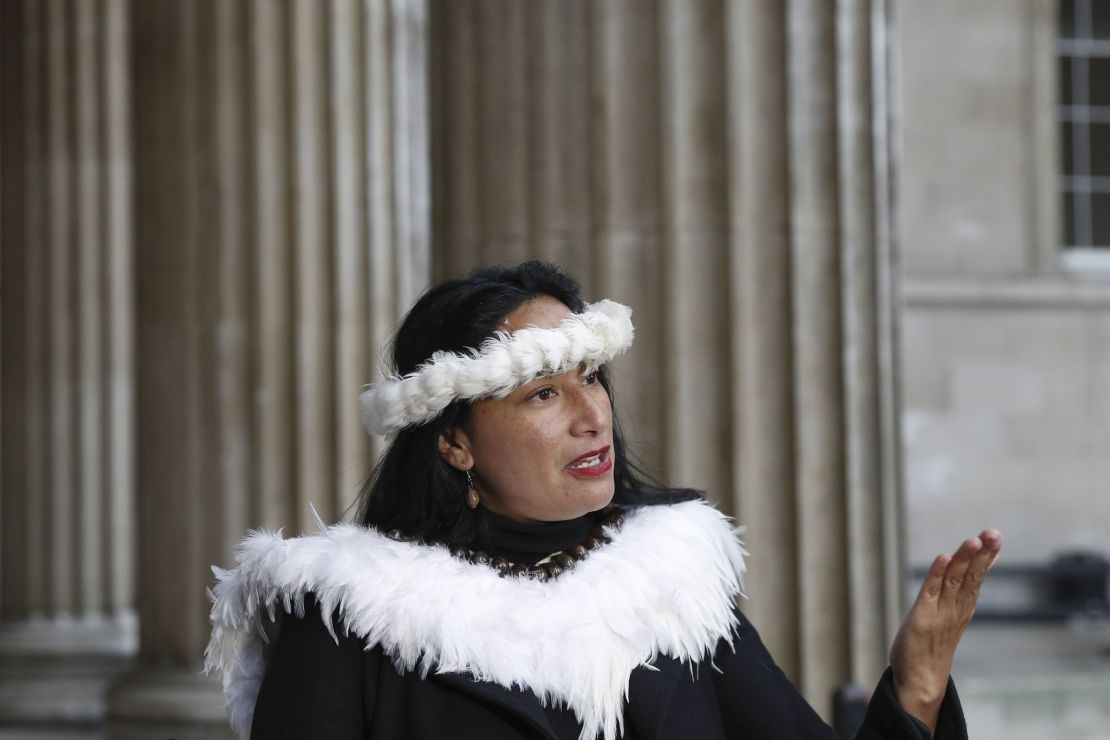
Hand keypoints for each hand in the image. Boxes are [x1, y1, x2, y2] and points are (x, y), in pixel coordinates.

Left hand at [889, 529, 1001, 732]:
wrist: (920, 680)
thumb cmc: (933, 645)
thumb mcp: (950, 616)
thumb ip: (957, 594)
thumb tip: (967, 575)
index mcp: (963, 607)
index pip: (977, 577)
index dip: (986, 557)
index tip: (995, 537)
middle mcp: (955, 609)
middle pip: (971, 577)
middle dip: (982, 554)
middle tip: (993, 533)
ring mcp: (940, 613)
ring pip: (954, 581)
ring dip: (963, 560)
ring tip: (974, 541)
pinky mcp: (921, 618)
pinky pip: (930, 592)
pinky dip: (937, 574)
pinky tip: (944, 557)